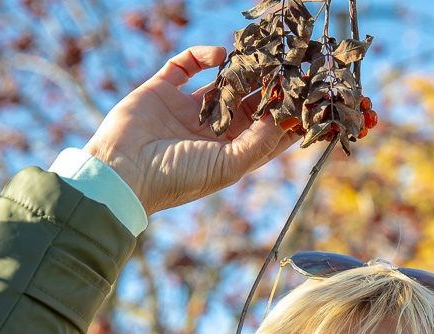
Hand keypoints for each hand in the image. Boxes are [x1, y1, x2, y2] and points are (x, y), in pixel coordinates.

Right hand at [83, 45, 297, 215]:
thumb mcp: (227, 165)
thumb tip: (285, 119)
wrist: (122, 172)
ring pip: (221, 82)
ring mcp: (186, 109)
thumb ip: (258, 142)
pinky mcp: (162, 90)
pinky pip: (185, 65)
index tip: (310, 100)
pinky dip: (202, 56)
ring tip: (261, 54)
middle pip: (248, 103)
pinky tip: (219, 56)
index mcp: (229, 153)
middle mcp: (210, 131)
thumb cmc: (177, 179)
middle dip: (269, 87)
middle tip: (291, 66)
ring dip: (241, 69)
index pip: (266, 133)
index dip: (287, 118)